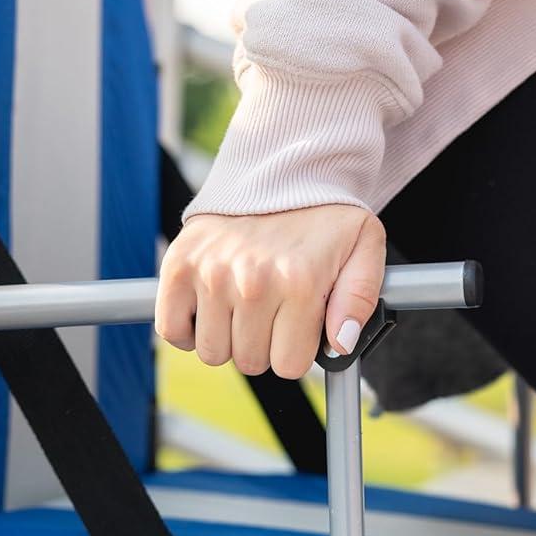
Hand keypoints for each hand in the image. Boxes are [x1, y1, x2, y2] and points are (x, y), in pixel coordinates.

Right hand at [155, 204, 386, 378]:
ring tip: (242, 307)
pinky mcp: (178, 265)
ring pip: (212, 352)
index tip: (297, 327)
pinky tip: (210, 310)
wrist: (279, 170)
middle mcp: (253, 281)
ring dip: (227, 339)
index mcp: (300, 283)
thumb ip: (361, 300)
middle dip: (264, 347)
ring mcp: (211, 273)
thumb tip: (341, 344)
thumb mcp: (365, 249)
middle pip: (250, 362)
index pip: (289, 365)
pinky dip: (188, 329)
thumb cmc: (324, 217)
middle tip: (271, 313)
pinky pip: (171, 329)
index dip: (295, 352)